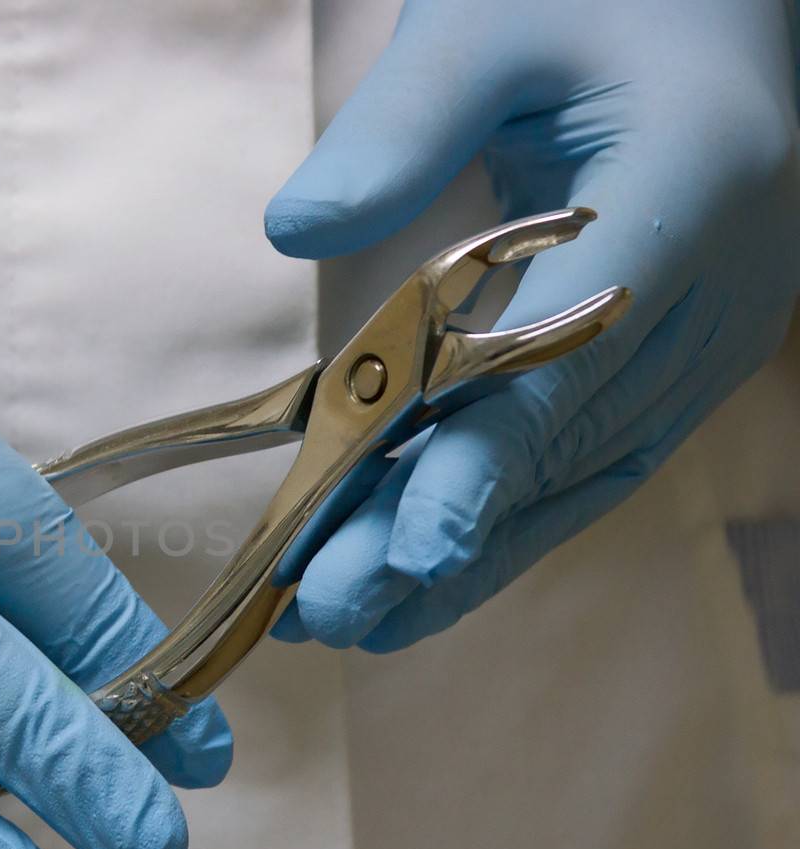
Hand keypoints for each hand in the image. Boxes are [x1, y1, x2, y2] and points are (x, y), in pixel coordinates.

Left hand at [265, 0, 799, 650]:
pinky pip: (589, 455)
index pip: (581, 355)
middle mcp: (723, 282)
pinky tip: (423, 572)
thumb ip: (402, 125)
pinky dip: (501, 515)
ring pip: (582, 471)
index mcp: (696, 184)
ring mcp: (710, 329)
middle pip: (571, 439)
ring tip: (350, 620)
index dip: (491, 462)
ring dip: (467, 553)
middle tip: (329, 612)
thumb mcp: (491, 19)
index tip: (411, 547)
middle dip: (446, 535)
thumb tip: (294, 231)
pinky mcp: (677, 351)